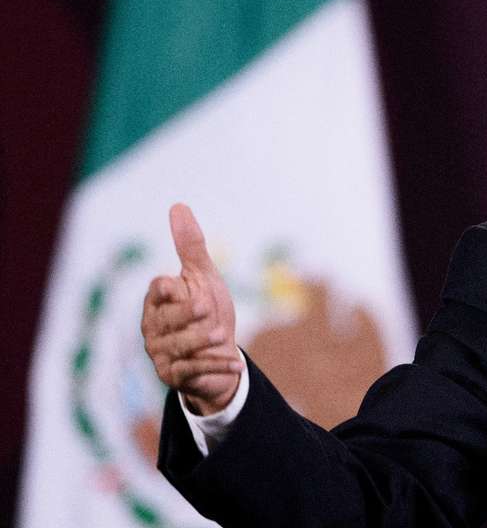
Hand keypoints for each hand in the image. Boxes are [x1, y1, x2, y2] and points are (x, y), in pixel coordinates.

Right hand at [141, 203, 241, 414]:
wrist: (220, 353)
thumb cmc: (208, 311)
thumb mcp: (203, 277)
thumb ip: (190, 246)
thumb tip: (178, 205)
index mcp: (157, 301)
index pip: (158, 289)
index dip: (174, 288)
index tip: (188, 286)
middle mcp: (153, 328)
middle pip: (169, 319)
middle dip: (191, 315)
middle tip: (208, 309)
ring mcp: (161, 354)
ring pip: (180, 345)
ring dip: (203, 340)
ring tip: (222, 334)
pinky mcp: (173, 376)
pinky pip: (194, 370)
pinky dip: (217, 365)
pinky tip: (236, 364)